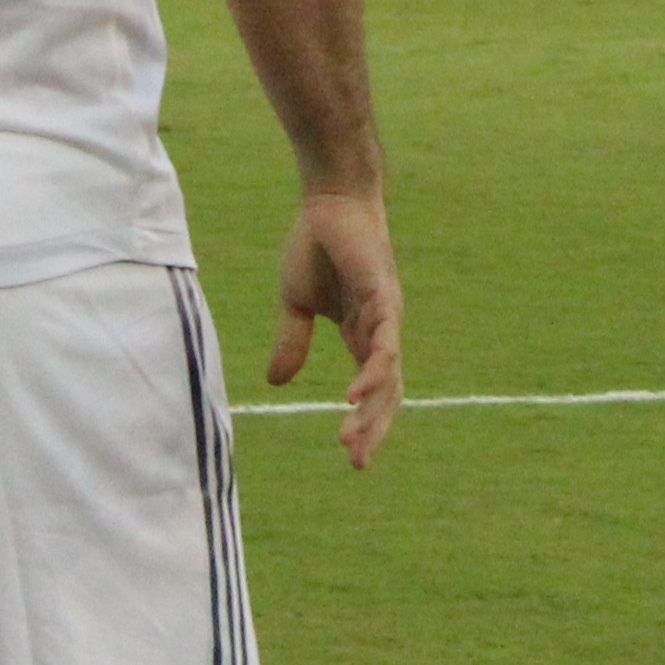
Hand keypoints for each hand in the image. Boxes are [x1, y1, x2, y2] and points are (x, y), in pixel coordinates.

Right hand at [266, 187, 403, 468]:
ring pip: (388, 375)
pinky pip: (383, 343)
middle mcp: (381, 330)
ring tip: (351, 440)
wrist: (327, 203)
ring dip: (372, 410)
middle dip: (373, 427)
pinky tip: (355, 395)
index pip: (373, 388)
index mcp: (363, 333)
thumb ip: (292, 342)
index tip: (352, 457)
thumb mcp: (296, 304)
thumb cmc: (316, 246)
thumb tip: (276, 384)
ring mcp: (385, 315)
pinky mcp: (383, 297)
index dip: (366, 421)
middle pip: (387, 391)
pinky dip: (373, 372)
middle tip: (357, 462)